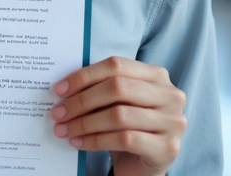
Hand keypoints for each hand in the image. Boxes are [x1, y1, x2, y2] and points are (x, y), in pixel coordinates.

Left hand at [51, 56, 186, 175]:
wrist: (144, 167)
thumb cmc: (127, 128)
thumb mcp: (116, 104)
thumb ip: (101, 89)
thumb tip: (64, 87)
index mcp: (157, 75)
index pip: (116, 65)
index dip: (85, 76)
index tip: (59, 89)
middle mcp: (171, 95)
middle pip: (118, 88)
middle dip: (82, 100)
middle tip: (57, 113)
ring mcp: (173, 122)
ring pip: (119, 115)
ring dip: (84, 123)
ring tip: (63, 129)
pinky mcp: (168, 148)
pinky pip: (124, 139)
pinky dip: (95, 141)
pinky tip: (78, 142)